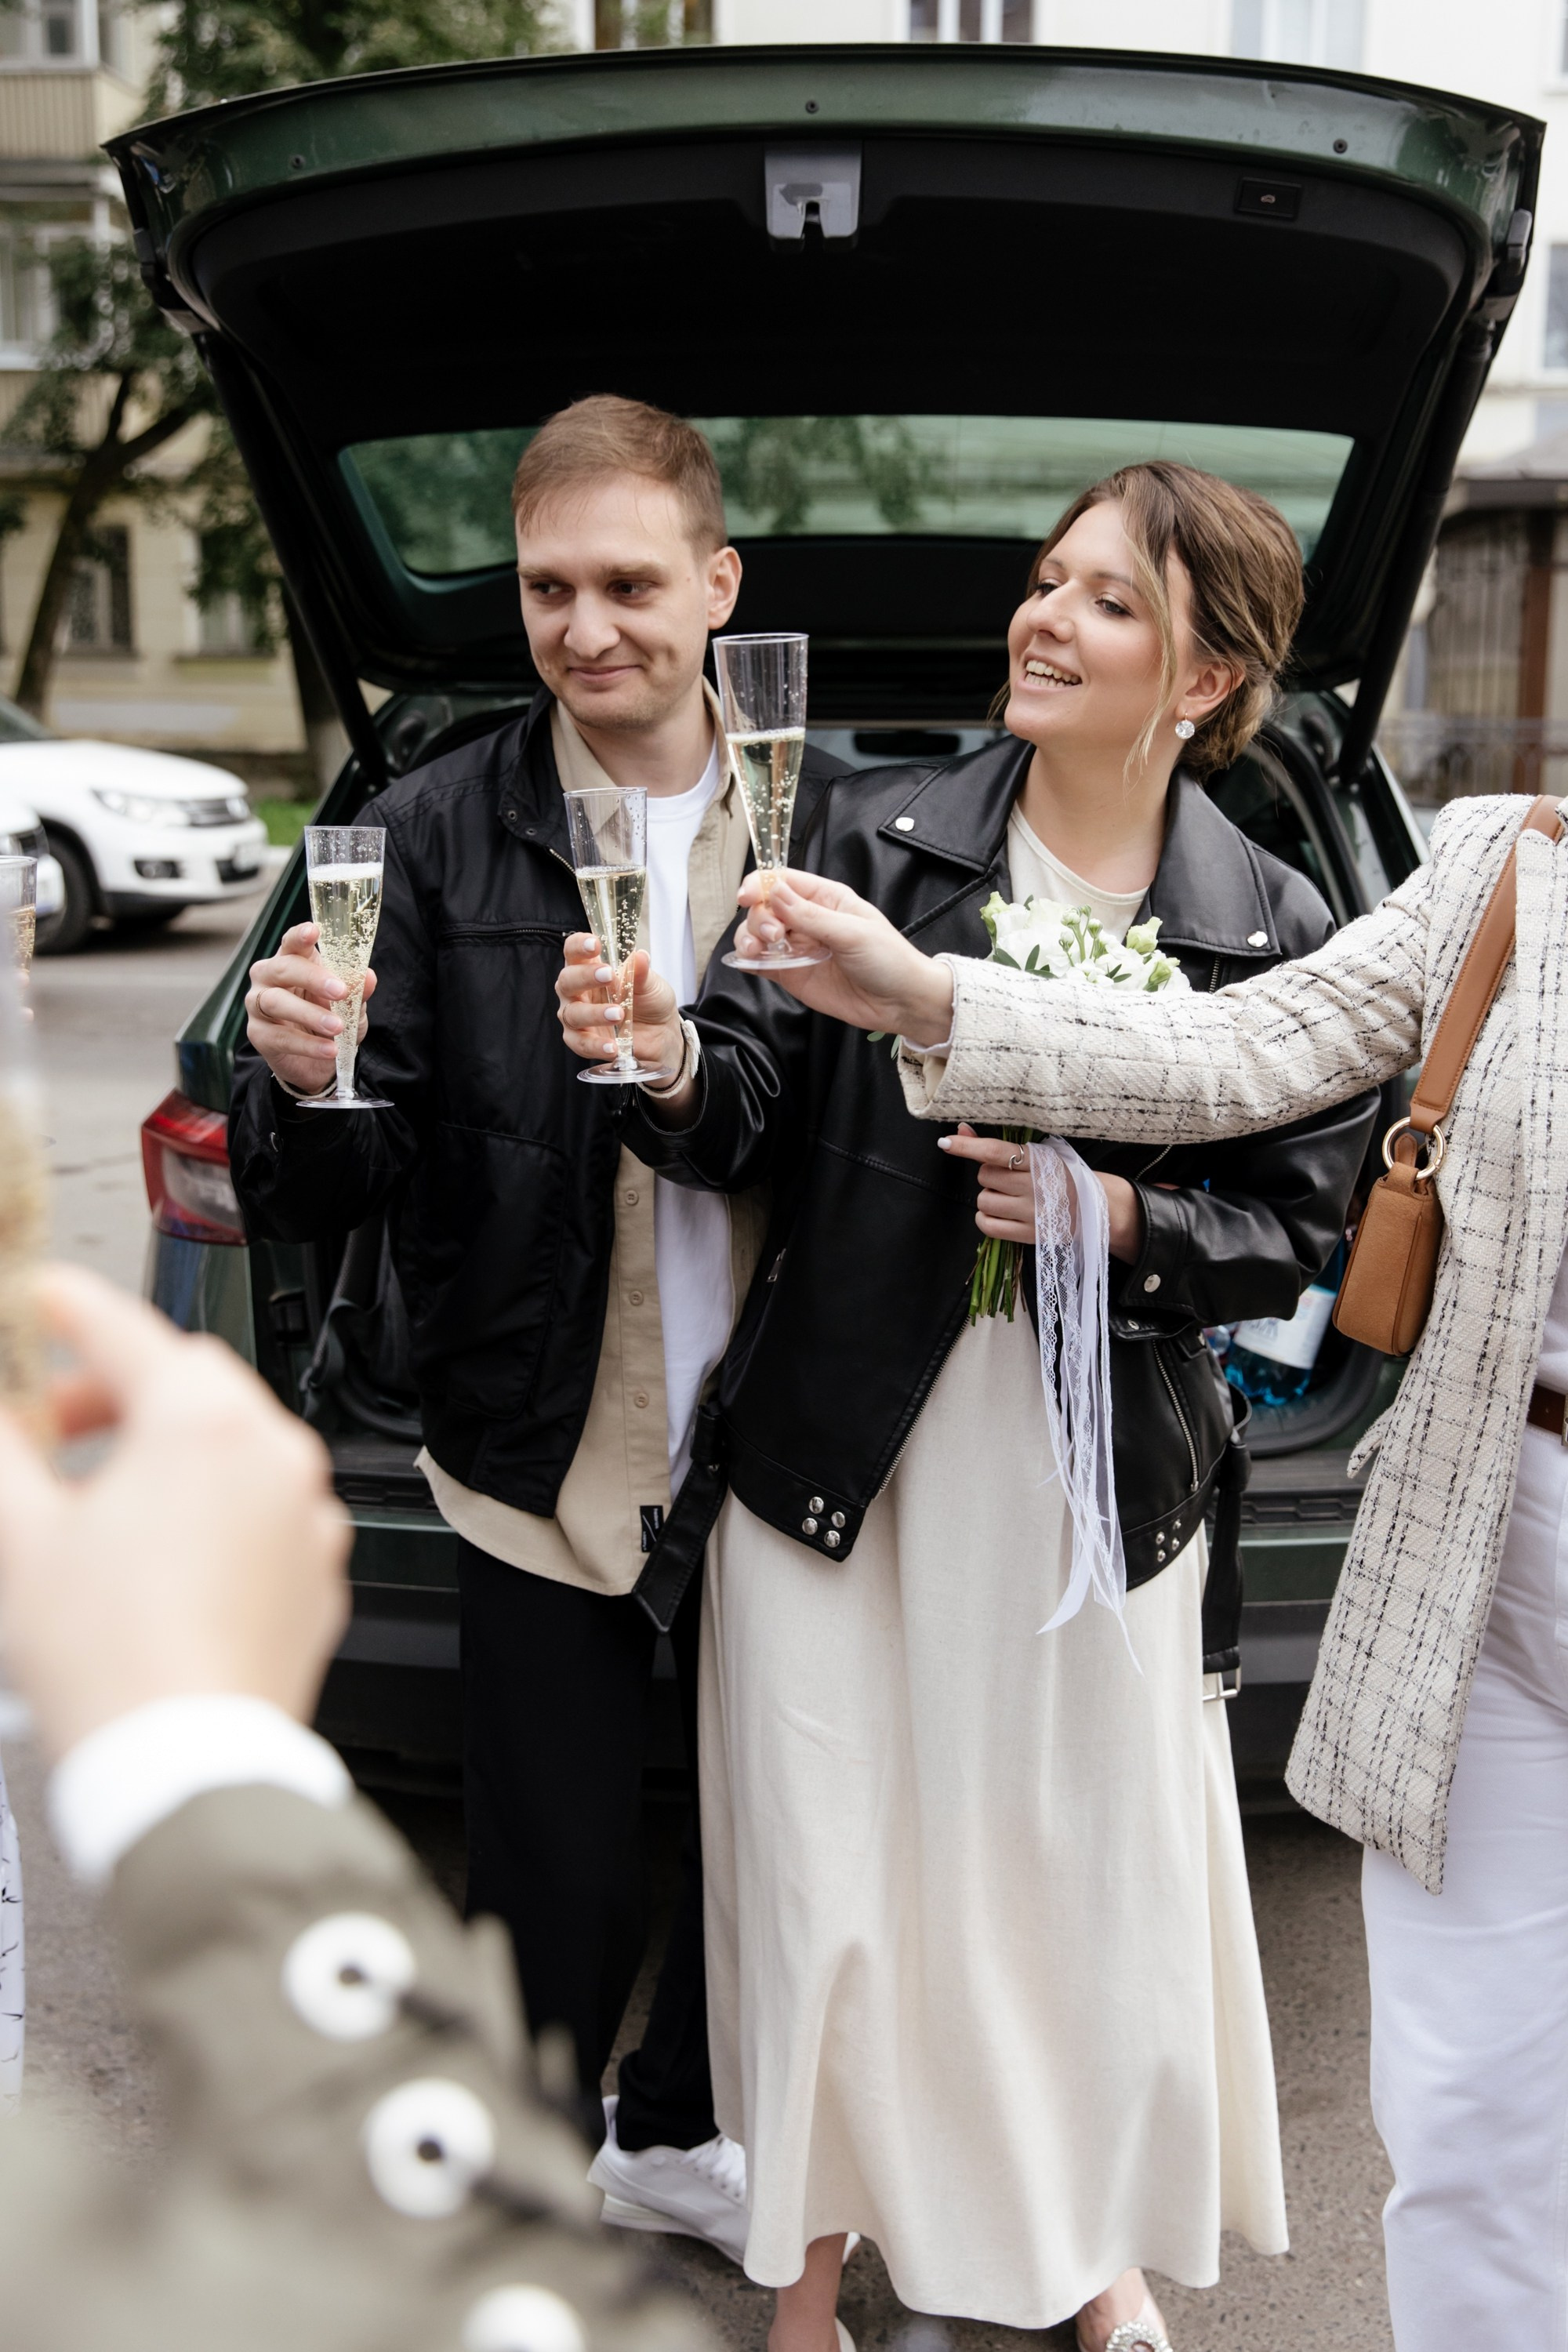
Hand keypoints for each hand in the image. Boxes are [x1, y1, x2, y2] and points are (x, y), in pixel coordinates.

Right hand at [0, 1266, 350, 1759]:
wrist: (183, 1766)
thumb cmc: (112, 1662)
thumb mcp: (23, 1538)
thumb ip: (6, 1454)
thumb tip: (2, 1423)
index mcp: (204, 1425)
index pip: (128, 1333)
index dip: (73, 1312)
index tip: (43, 1301)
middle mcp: (273, 1456)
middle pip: (190, 1384)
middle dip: (115, 1392)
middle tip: (49, 1426)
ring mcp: (305, 1516)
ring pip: (232, 1447)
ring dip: (165, 1452)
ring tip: (95, 1499)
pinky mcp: (317, 1572)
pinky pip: (261, 1510)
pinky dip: (209, 1508)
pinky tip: (155, 1552)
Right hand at [245, 920, 375, 1093]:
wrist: (318, 1062)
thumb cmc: (330, 1020)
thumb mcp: (350, 1006)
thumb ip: (356, 991)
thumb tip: (368, 976)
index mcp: (293, 960)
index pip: (292, 942)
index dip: (300, 936)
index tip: (313, 931)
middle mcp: (269, 977)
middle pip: (283, 968)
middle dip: (312, 977)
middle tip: (340, 991)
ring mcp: (258, 1004)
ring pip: (276, 1002)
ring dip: (309, 1013)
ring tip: (337, 1026)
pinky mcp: (258, 1034)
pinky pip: (280, 1037)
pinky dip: (307, 1044)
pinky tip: (329, 1050)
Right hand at [556, 935, 683, 1071]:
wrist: (662, 1035)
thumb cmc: (650, 1002)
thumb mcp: (651, 985)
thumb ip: (641, 972)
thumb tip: (640, 956)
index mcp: (589, 967)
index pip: (573, 951)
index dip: (579, 945)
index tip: (595, 944)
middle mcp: (577, 991)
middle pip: (567, 980)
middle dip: (585, 976)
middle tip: (608, 976)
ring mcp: (577, 1016)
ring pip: (572, 1013)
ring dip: (594, 1013)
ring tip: (618, 1014)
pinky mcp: (582, 1041)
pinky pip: (580, 1043)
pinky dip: (596, 1045)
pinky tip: (613, 1046)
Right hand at [732, 870, 954, 1042]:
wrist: (902, 1003)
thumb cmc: (889, 960)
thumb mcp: (852, 933)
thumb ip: (810, 916)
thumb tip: (774, 892)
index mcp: (826, 899)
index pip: (783, 881)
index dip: (761, 885)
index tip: (747, 896)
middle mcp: (808, 920)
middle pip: (765, 908)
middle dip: (759, 918)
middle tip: (773, 935)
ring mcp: (799, 948)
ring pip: (759, 935)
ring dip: (749, 939)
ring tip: (756, 951)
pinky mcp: (793, 974)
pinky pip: (762, 964)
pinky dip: (749, 962)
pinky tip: (748, 963)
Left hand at [938, 1129, 1145, 1260]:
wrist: (1091, 1207)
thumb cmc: (1058, 1176)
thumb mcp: (1036, 1155)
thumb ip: (996, 1146)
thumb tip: (960, 1130)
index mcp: (1040, 1161)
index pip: (997, 1152)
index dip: (968, 1147)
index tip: (946, 1142)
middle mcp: (1036, 1187)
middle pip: (985, 1176)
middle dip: (990, 1176)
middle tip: (1010, 1180)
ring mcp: (1033, 1213)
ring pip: (984, 1201)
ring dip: (989, 1197)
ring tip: (1010, 1197)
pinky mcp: (1029, 1235)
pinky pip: (987, 1225)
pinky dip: (986, 1218)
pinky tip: (1000, 1213)